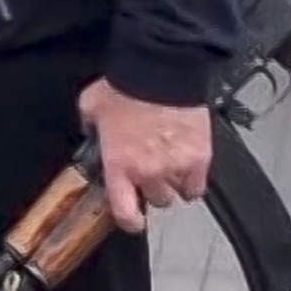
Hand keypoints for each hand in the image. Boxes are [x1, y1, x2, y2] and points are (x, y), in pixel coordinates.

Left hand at [77, 80, 213, 233]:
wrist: (161, 69)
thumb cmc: (127, 85)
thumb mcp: (92, 106)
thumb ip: (90, 126)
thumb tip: (91, 131)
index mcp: (119, 163)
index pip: (124, 212)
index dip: (128, 221)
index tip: (131, 219)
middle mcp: (148, 172)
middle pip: (155, 201)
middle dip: (149, 189)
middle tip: (147, 173)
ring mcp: (177, 167)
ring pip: (177, 194)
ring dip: (172, 184)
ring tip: (168, 167)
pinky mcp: (200, 158)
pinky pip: (197, 186)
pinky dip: (192, 180)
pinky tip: (187, 167)